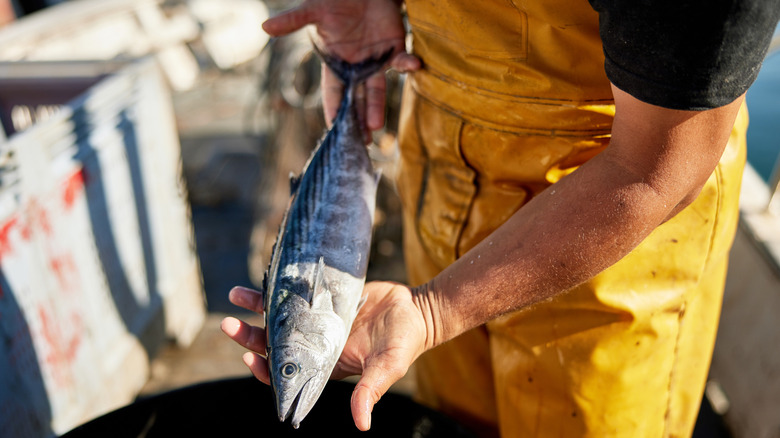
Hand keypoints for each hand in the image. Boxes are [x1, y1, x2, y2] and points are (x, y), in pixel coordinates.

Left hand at [221, 281, 427, 430]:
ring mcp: (318, 320)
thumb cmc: (403, 342)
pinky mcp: (323, 298)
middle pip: (274, 344)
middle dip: (250, 337)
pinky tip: (261, 278)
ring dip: (256, 309)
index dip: (265, 370)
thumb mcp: (387, 367)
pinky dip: (278, 287)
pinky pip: (295, 293)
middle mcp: (316, 344)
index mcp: (326, 365)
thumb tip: (362, 424)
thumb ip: (370, 391)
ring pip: (279, 317)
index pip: (287, 374)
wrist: (416, 309)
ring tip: (234, 296)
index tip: (250, 358)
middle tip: (228, 325)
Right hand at [262, 0, 419, 131]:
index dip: (334, 110)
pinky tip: (413, 66)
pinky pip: (402, 60)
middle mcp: (356, 67)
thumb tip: (265, 26)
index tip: (334, 129)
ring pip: (377, 90)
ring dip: (377, 108)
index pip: (333, 92)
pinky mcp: (395, 49)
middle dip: (357, 120)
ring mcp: (376, 61)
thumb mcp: (314, 10)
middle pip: (356, 99)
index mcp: (336, 63)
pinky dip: (407, 64)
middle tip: (360, 142)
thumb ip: (294, 20)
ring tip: (376, 127)